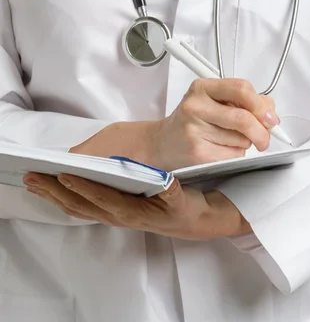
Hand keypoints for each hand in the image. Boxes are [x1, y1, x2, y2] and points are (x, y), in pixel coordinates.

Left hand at [23, 172, 250, 239]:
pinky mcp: (112, 214)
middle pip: (80, 204)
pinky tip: (54, 191)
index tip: (64, 174)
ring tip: (34, 183)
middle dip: (55, 191)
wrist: (190, 222)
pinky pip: (82, 209)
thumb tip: (163, 181)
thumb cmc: (184, 208)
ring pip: (77, 208)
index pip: (102, 198)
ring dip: (54, 196)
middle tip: (33, 177)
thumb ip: (172, 191)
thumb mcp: (183, 199)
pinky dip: (64, 199)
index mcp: (133, 212)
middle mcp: (118, 216)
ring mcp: (113, 217)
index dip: (83, 186)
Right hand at [70, 78, 279, 170]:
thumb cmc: (194, 120)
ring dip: (245, 143)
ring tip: (228, 139)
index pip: (241, 89)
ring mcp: (194, 130)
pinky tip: (221, 149)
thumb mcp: (215, 101)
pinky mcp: (197, 152)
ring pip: (241, 139)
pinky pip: (232, 155)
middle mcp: (196, 106)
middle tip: (264, 138)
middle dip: (261, 131)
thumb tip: (271, 113)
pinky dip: (235, 154)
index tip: (270, 117)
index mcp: (203, 87)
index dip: (261, 105)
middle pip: (244, 118)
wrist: (162, 143)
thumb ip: (245, 101)